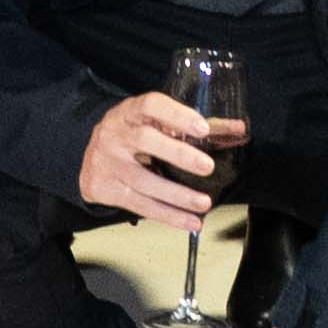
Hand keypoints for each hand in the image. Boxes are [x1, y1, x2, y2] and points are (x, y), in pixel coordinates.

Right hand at [77, 92, 224, 227]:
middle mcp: (116, 134)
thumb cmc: (132, 135)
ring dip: (177, 195)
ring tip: (204, 204)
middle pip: (145, 141)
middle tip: (208, 167)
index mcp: (130, 112)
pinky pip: (141, 205)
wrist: (88, 160)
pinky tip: (190, 222)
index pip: (151, 105)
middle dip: (178, 154)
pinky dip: (168, 216)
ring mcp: (109, 163)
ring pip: (144, 181)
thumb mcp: (154, 122)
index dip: (177, 115)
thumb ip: (196, 125)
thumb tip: (239, 128)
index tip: (202, 128)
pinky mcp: (108, 190)